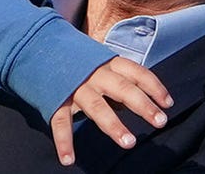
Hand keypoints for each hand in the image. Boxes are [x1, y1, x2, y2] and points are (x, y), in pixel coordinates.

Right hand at [49, 58, 172, 166]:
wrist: (36, 44)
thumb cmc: (75, 58)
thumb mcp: (99, 60)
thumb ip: (117, 77)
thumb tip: (137, 101)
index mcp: (107, 62)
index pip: (137, 72)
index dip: (154, 87)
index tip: (168, 103)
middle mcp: (94, 73)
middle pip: (123, 89)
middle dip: (143, 106)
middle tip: (161, 122)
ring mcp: (74, 86)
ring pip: (97, 107)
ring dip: (113, 125)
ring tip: (129, 143)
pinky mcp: (55, 98)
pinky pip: (60, 122)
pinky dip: (64, 142)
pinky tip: (68, 160)